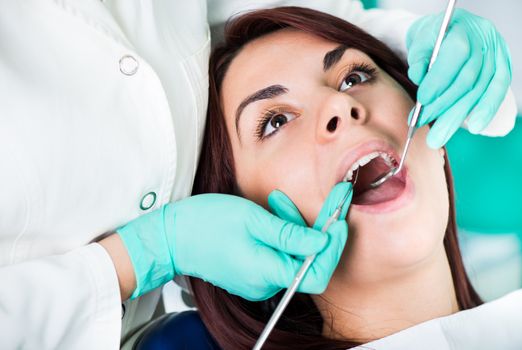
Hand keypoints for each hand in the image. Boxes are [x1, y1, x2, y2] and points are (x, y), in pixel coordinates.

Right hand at [117, 183, 350, 300]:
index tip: (339, 220)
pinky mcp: (251, 272)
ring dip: (292, 227)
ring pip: (291, 254)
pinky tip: (270, 215)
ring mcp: (257, 279)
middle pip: (306, 261)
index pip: (316, 272)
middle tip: (309, 202)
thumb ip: (289, 232)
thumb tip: (321, 242)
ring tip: (276, 202)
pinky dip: (280, 234)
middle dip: (312, 229)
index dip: (332, 248)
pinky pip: (276, 254)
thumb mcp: (251, 218)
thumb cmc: (204, 223)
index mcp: (266, 271)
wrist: (171, 236)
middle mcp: (264, 282)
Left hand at [406, 8, 511, 147]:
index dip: (439, 80)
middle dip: (442, 106)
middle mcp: (484, 41)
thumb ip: (418, 58)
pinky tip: (474, 127)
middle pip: (466, 79)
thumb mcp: (420, 40)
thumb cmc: (431, 37)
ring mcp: (496, 55)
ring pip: (479, 90)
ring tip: (438, 137)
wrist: (448, 30)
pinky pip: (497, 92)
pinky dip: (486, 111)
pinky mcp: (502, 68)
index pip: (455, 55)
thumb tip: (419, 78)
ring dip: (456, 117)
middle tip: (421, 124)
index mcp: (462, 28)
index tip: (422, 100)